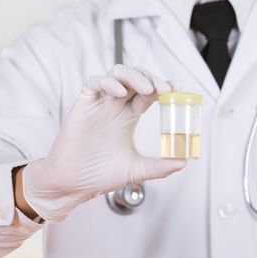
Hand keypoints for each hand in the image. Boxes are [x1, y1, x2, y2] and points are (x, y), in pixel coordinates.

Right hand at [22, 64, 185, 221]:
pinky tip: (120, 93)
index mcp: (128, 116)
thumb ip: (160, 166)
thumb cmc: (98, 175)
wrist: (73, 183)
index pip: (149, 92)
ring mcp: (99, 103)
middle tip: (165, 89)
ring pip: (117, 73)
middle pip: (136, 78)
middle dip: (152, 78)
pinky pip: (94, 83)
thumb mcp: (136, 170)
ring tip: (147, 89)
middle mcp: (114, 106)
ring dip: (134, 76)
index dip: (163, 86)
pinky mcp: (83, 104)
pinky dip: (108, 82)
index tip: (178, 89)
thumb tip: (183, 161)